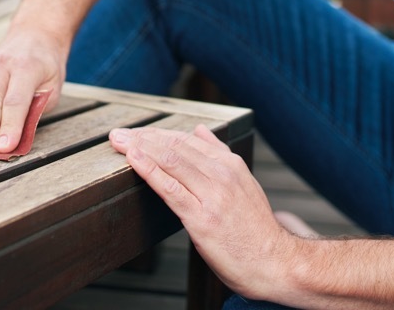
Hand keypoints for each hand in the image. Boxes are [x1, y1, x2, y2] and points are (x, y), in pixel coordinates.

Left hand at [109, 124, 298, 297]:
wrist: (274, 263)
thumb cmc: (255, 230)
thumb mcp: (243, 184)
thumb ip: (220, 156)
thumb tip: (199, 131)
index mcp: (231, 165)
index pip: (186, 140)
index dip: (157, 134)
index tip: (136, 132)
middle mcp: (222, 174)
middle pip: (175, 147)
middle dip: (143, 137)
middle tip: (118, 133)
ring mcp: (212, 195)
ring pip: (171, 161)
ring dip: (141, 148)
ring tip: (119, 141)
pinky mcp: (202, 218)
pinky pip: (170, 189)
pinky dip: (149, 170)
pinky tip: (133, 160)